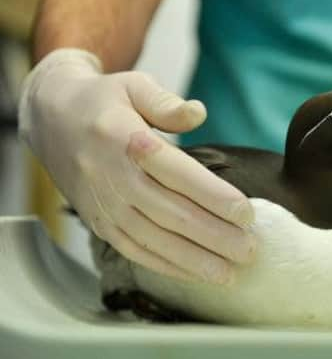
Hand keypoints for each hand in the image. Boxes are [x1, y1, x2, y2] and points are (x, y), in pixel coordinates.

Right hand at [19, 49, 255, 283]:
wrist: (53, 122)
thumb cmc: (105, 102)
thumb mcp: (134, 85)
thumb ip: (167, 102)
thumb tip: (199, 113)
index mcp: (127, 140)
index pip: (178, 173)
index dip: (214, 196)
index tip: (247, 213)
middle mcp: (115, 177)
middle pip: (171, 214)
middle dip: (214, 236)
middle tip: (249, 250)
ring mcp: (105, 205)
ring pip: (155, 240)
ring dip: (194, 260)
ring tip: (230, 273)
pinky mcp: (100, 223)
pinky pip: (134, 251)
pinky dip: (166, 266)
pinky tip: (195, 274)